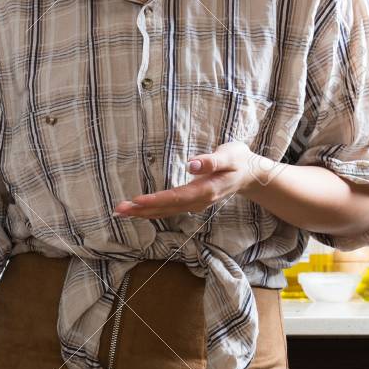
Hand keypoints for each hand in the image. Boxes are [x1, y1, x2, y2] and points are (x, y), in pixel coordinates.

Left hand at [115, 141, 265, 219]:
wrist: (250, 174)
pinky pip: (169, 210)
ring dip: (143, 213)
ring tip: (120, 212)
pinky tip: (138, 211)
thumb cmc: (239, 160)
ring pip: (166, 211)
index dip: (156, 200)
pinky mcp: (192, 202)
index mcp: (207, 190)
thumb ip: (211, 161)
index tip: (136, 200)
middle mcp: (199, 201)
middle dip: (142, 210)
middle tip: (118, 209)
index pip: (177, 197)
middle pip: (167, 208)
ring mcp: (195, 204)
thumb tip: (191, 164)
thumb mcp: (230, 155)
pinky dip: (151, 211)